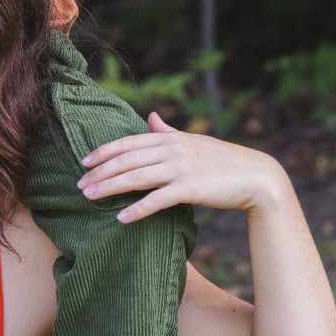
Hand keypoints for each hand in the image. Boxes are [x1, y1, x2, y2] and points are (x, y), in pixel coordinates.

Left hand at [78, 113, 286, 219]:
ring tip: (89, 197)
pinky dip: (137, 209)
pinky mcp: (190, 189)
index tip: (83, 161)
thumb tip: (151, 117)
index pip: (128, 142)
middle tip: (78, 185)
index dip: (103, 151)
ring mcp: (180, 169)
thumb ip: (169, 131)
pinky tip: (121, 218)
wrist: (256, 176)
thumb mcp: (193, 141)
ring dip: (109, 188)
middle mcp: (172, 149)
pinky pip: (157, 200)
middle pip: (126, 160)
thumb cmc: (222, 161)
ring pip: (135, 178)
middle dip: (99, 172)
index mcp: (170, 138)